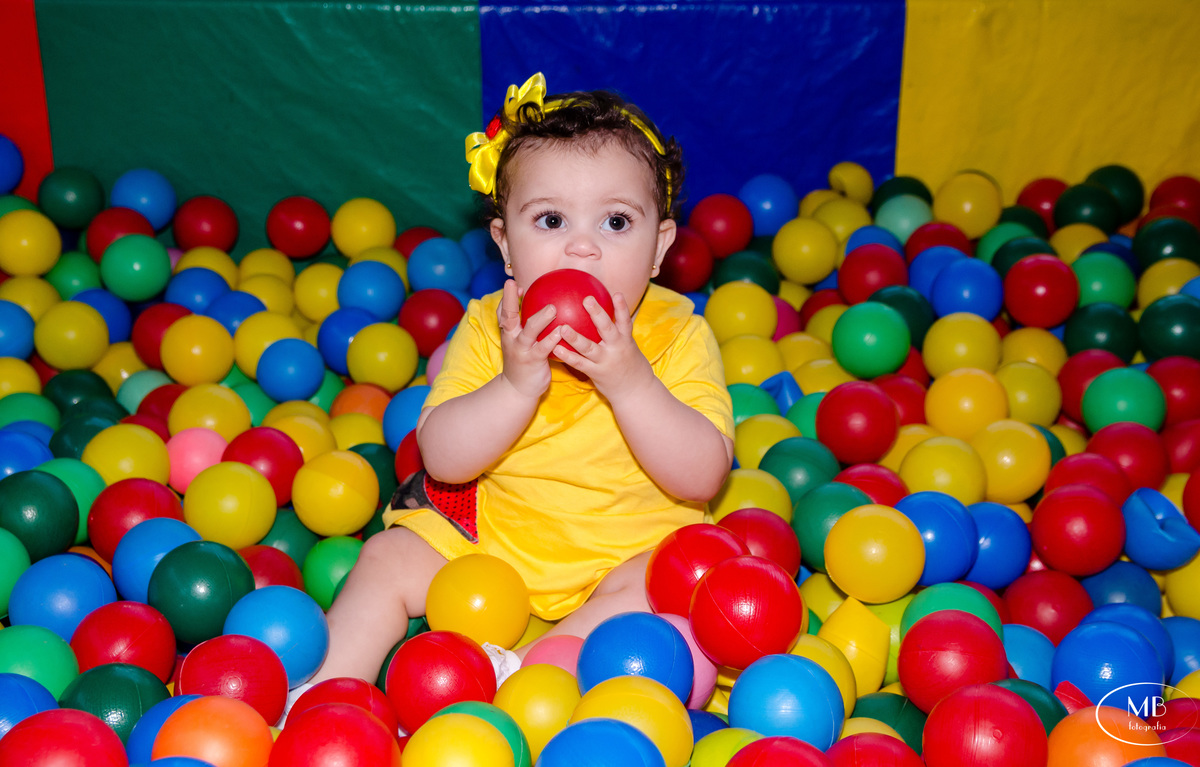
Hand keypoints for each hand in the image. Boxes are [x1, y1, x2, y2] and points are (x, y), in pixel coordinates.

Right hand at [497, 279, 562, 398]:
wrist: (518, 390)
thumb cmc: (524, 362)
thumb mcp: (521, 344)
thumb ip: (528, 328)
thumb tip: (544, 308)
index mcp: (508, 333)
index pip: (502, 312)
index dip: (506, 297)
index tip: (514, 284)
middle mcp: (511, 339)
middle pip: (507, 316)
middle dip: (509, 299)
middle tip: (515, 284)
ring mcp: (521, 350)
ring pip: (529, 330)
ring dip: (540, 318)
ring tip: (553, 308)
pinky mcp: (532, 361)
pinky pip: (544, 348)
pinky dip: (552, 339)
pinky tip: (563, 331)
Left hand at [553, 292, 654, 401]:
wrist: (634, 391)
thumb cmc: (629, 364)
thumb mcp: (628, 346)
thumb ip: (618, 331)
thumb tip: (605, 311)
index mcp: (626, 340)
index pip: (625, 320)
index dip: (622, 307)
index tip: (616, 293)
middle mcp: (616, 349)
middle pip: (607, 329)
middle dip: (598, 314)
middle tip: (587, 299)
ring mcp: (606, 362)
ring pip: (589, 348)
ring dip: (575, 338)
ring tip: (563, 327)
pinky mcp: (596, 373)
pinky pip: (579, 363)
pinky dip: (567, 356)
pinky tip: (556, 348)